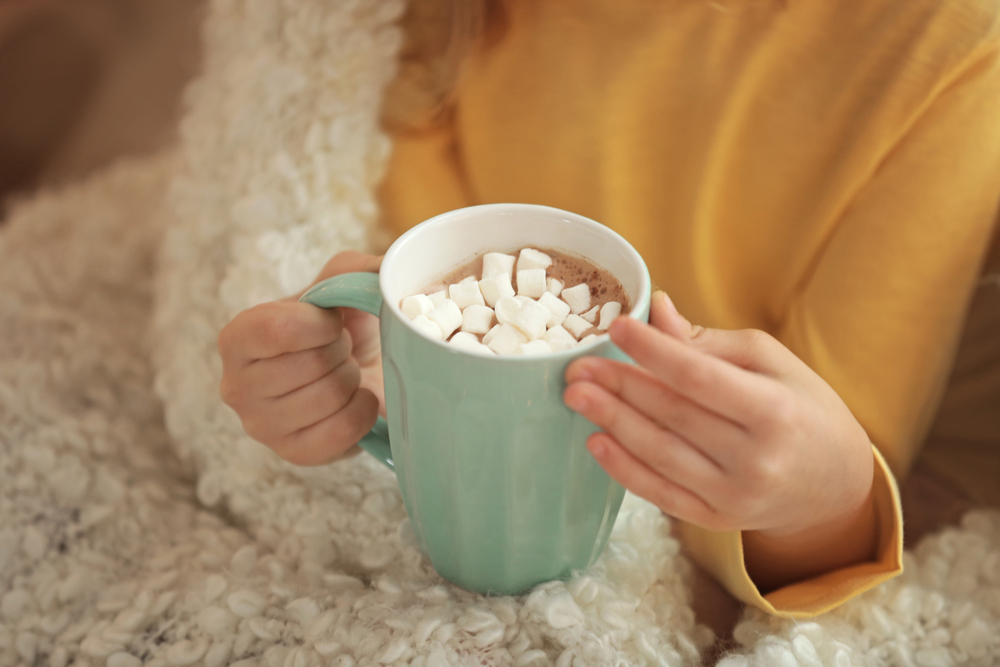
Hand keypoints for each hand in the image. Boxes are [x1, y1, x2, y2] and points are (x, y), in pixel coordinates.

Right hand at [218, 252, 384, 465]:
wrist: (362, 370)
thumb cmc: (344, 325)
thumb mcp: (343, 282)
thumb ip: (356, 268)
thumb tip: (387, 269)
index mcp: (237, 338)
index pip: (277, 330)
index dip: (321, 324)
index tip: (334, 322)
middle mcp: (236, 386)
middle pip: (310, 364)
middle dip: (342, 351)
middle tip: (342, 351)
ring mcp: (262, 426)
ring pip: (329, 397)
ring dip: (353, 380)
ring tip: (345, 374)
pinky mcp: (294, 454)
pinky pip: (341, 430)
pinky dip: (363, 411)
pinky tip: (357, 401)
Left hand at [563, 291, 877, 590]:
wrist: (835, 483)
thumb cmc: (801, 408)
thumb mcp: (771, 363)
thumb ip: (708, 342)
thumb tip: (655, 310)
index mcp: (775, 410)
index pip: (700, 377)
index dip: (653, 351)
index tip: (616, 326)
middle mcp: (756, 459)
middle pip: (674, 415)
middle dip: (620, 386)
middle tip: (578, 365)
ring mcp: (735, 496)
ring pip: (661, 455)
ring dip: (613, 422)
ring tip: (577, 395)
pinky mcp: (717, 519)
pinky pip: (662, 494)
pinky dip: (625, 469)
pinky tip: (597, 441)